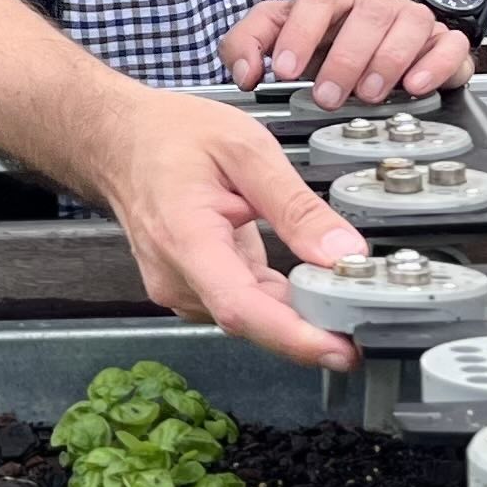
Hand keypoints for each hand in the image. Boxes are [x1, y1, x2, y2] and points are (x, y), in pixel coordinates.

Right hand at [85, 86, 367, 371]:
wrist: (119, 140)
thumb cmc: (170, 136)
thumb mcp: (245, 149)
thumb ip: (296, 205)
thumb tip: (343, 253)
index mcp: (186, 239)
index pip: (241, 307)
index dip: (293, 337)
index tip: (340, 349)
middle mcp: (176, 276)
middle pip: (252, 320)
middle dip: (312, 325)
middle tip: (367, 316)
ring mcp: (179, 287)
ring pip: (252, 316)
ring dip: (298, 310)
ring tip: (341, 290)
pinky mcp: (190, 289)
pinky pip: (244, 304)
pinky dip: (279, 298)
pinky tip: (305, 283)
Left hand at [219, 0, 473, 111]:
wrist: (384, 26)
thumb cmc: (328, 38)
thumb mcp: (281, 36)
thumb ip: (250, 46)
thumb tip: (245, 74)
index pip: (315, 0)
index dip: (299, 34)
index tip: (285, 71)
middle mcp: (374, 3)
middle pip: (366, 15)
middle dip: (345, 59)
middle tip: (327, 97)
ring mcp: (412, 18)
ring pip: (410, 24)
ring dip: (387, 62)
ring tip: (369, 94)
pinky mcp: (443, 41)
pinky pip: (450, 44)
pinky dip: (436, 65)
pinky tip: (416, 85)